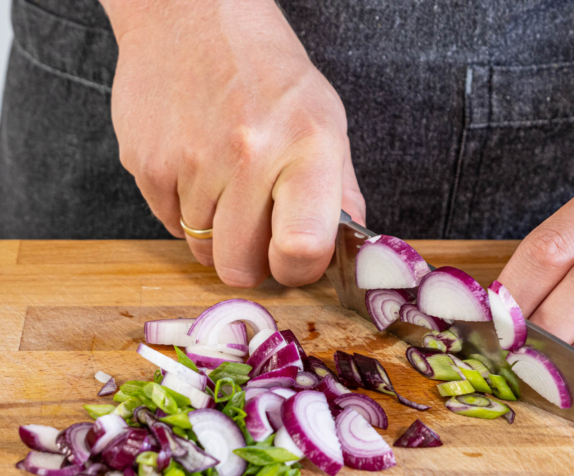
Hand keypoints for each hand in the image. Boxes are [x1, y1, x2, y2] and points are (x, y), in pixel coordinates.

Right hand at [102, 0, 364, 286]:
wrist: (192, 17)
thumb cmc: (268, 72)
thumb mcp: (325, 120)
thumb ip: (340, 192)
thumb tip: (346, 253)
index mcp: (306, 147)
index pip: (302, 249)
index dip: (298, 270)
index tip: (294, 260)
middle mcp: (248, 156)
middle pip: (239, 268)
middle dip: (251, 260)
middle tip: (258, 227)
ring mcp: (191, 161)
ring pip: (201, 249)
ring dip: (217, 231)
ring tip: (228, 183)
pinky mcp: (146, 163)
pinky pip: (167, 223)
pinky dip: (185, 209)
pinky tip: (198, 167)